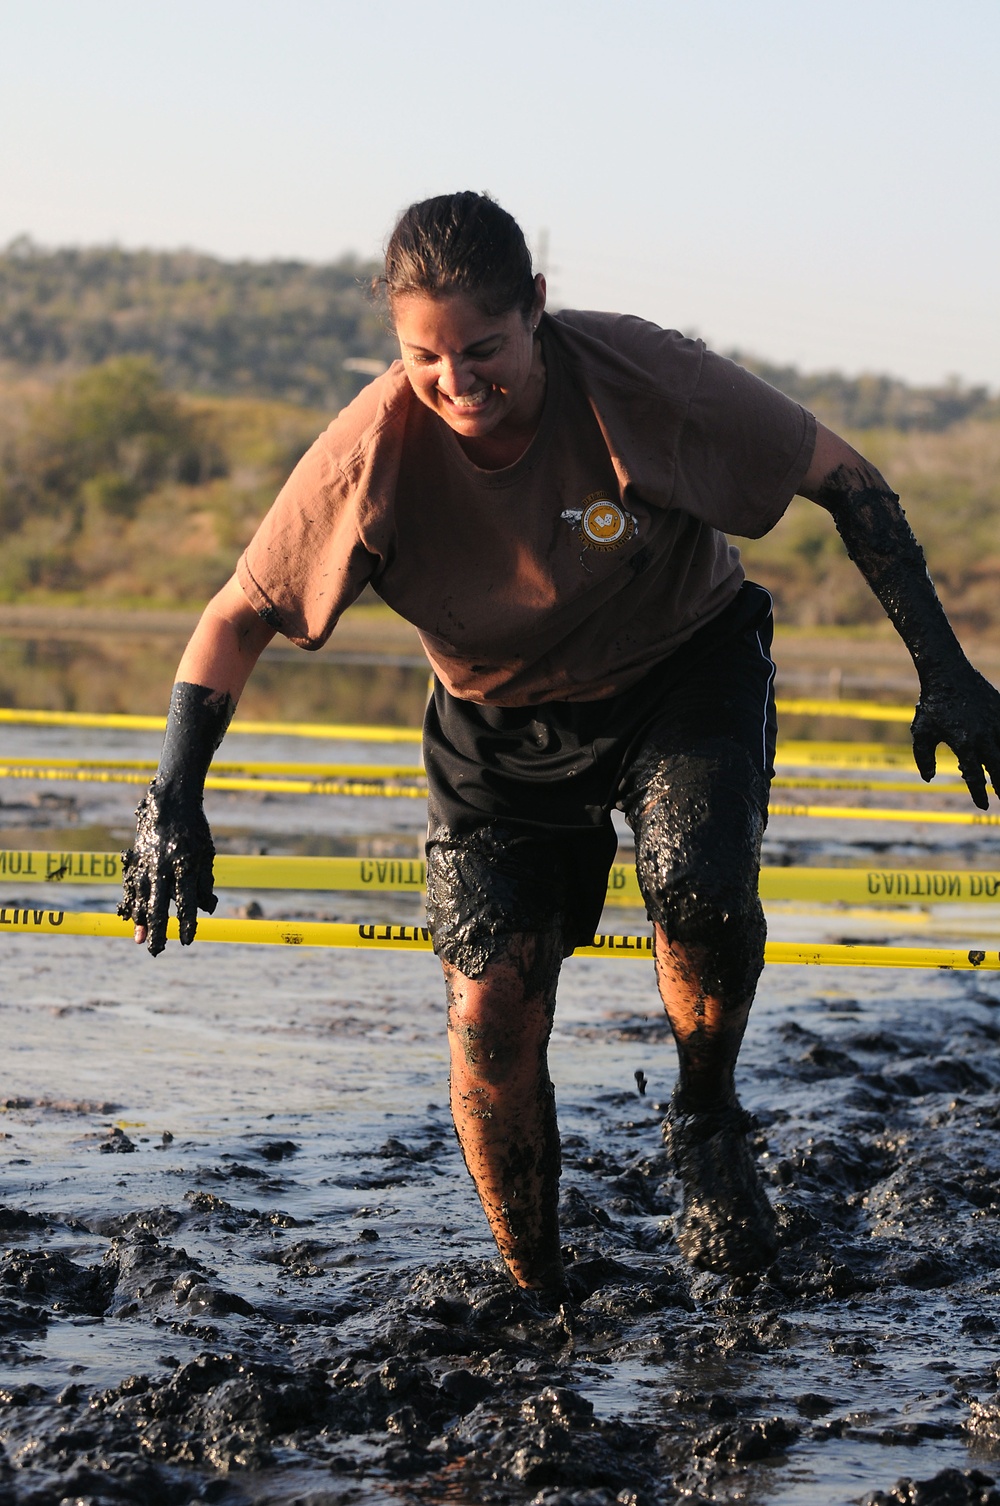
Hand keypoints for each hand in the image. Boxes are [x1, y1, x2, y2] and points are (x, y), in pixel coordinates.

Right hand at [117, 782, 218, 955]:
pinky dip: (131, 902)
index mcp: (186, 865)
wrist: (171, 801)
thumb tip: (207, 911)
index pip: (187, 902)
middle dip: (158, 930)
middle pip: (159, 905)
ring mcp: (146, 863)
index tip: (188, 940)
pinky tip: (130, 917)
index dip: (187, 923)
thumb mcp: (207, 855)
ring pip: (140, 898)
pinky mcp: (135, 859)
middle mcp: (164, 866)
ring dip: (139, 920)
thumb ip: (206, 884)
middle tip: (156, 951)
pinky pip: (131, 886)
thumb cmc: (194, 830)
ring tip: (139, 939)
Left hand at [911, 665, 999, 809]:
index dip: (978, 794)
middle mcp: (983, 736)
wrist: (947, 673)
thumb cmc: (931, 705)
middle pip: (997, 768)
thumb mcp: (921, 732)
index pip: (973, 776)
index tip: (982, 804)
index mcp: (963, 744)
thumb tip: (928, 778)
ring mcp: (995, 723)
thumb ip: (923, 758)